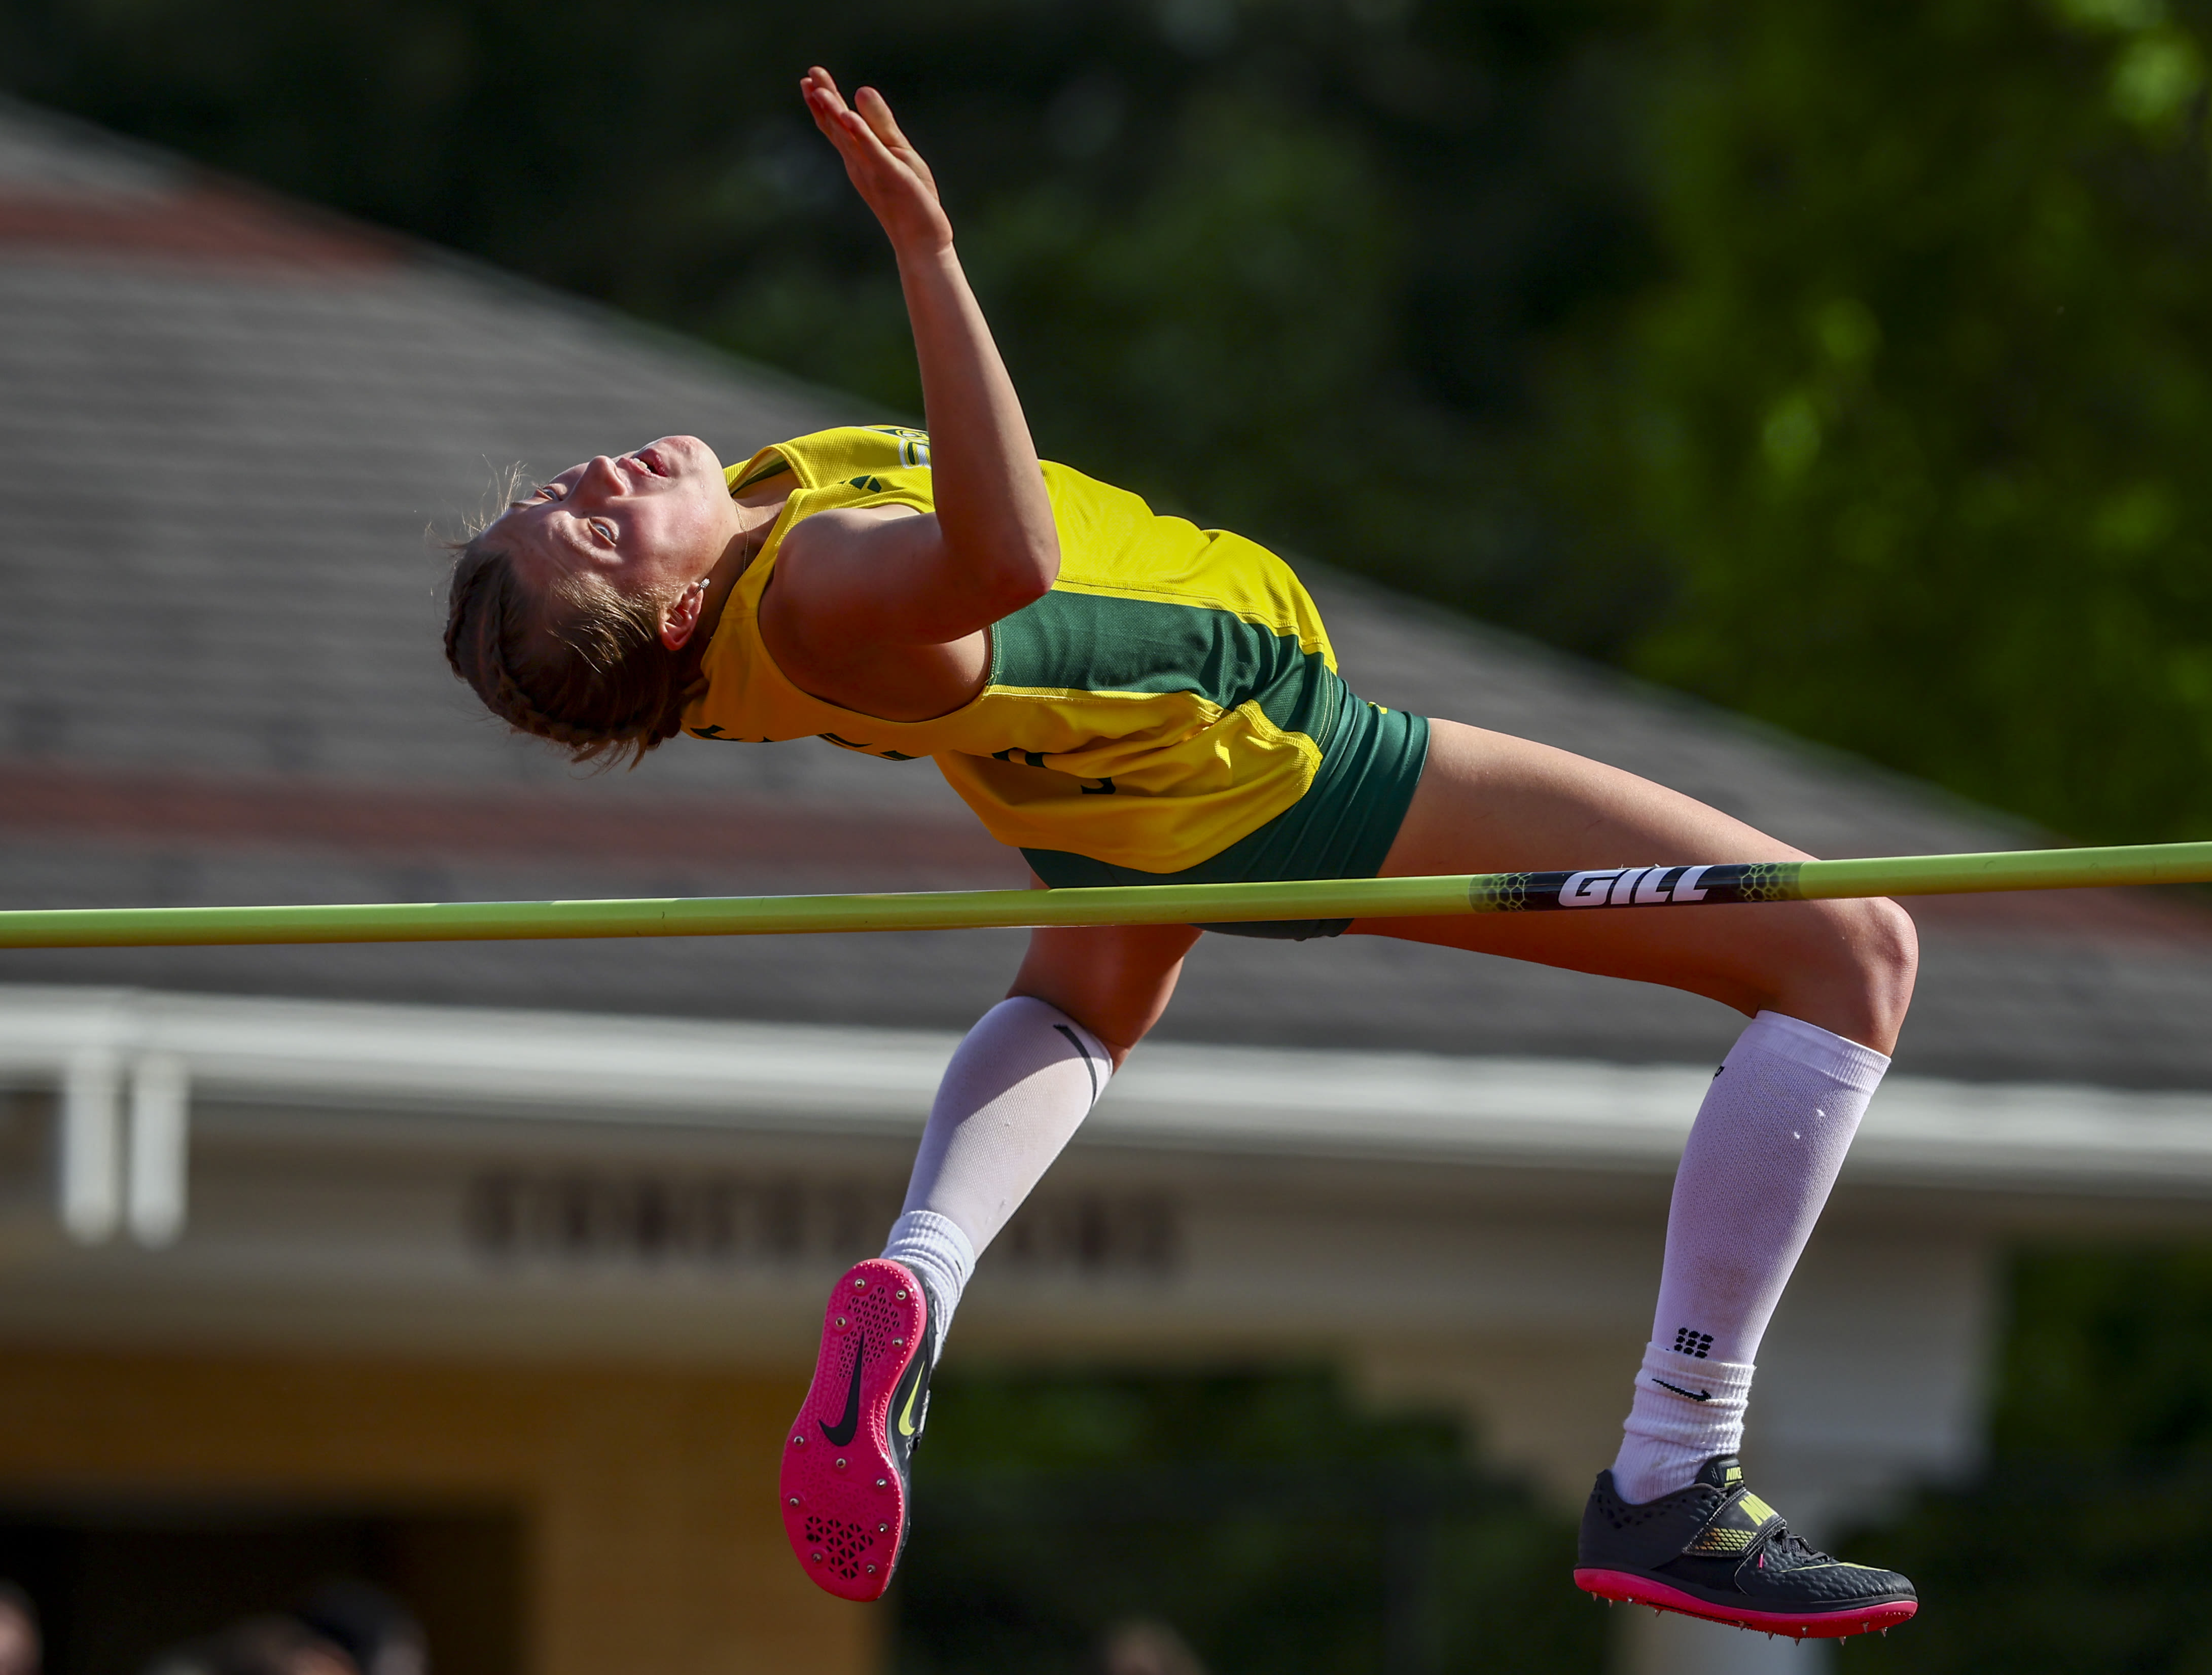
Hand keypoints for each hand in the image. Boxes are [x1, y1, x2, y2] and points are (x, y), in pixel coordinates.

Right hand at [801, 67, 952, 257]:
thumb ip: (880, 123)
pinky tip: (848, 116)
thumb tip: (861, 90)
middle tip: (808, 76)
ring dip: (833, 113)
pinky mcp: (890, 176)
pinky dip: (861, 134)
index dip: (823, 101)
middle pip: (836, 127)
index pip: (837, 124)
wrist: (921, 238)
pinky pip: (872, 152)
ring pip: (848, 138)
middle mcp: (859, 163)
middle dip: (822, 101)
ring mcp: (872, 170)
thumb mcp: (897, 151)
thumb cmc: (911, 196)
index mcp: (859, 156)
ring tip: (820, 90)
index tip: (809, 77)